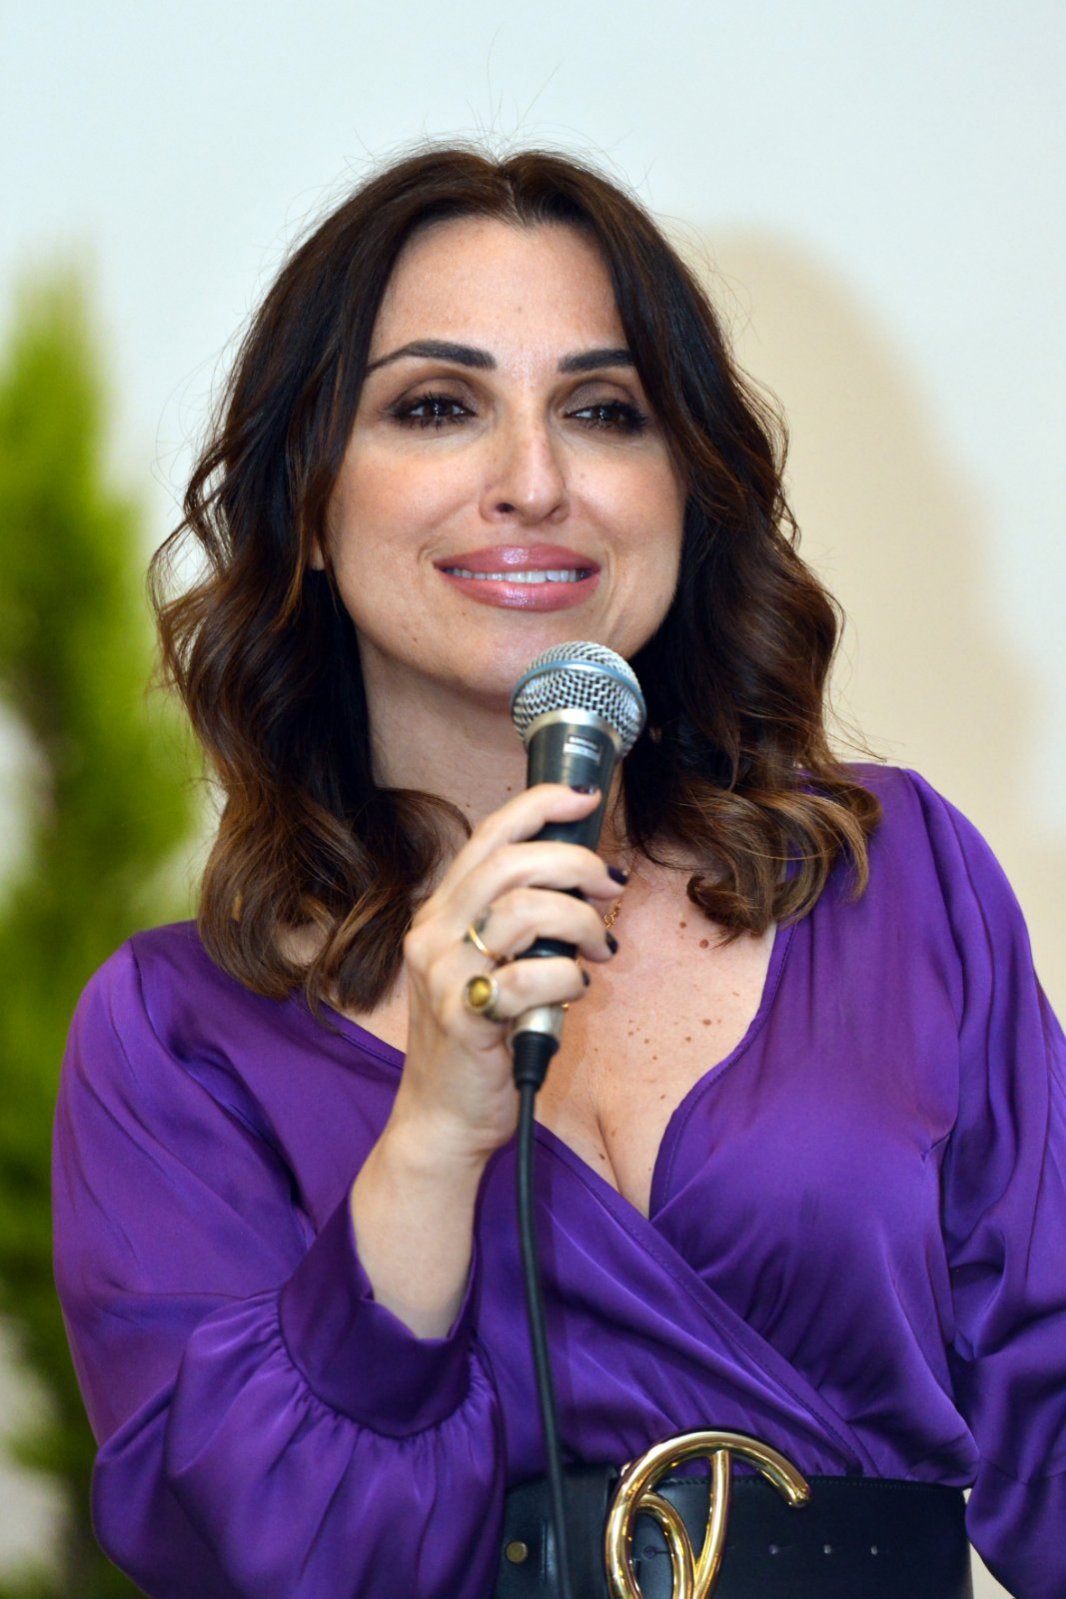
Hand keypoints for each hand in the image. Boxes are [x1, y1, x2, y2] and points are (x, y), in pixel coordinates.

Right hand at [389, 783, 622, 1169]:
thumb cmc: (479, 1039)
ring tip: (600, 947)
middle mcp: (433, 935)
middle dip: (574, 863)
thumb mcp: (489, 965)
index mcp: (441, 913)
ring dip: (580, 923)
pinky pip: (529, 978)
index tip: (584, 796)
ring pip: (524, 911)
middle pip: (510, 863)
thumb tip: (584, 877)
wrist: (441, 1119)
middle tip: (609, 886)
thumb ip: (519, 921)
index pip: (488, 836)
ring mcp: (444, 976)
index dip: (538, 805)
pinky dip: (566, 978)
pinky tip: (573, 991)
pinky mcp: (464, 1018)